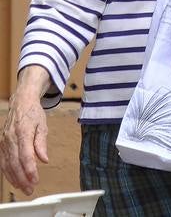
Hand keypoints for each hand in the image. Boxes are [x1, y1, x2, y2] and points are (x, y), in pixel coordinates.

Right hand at [1, 69, 52, 196]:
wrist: (20, 103)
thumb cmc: (33, 113)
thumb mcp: (43, 125)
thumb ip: (42, 143)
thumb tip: (44, 159)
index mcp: (23, 132)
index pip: (25, 154)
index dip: (29, 169)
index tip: (35, 179)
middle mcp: (11, 138)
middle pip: (15, 162)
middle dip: (22, 178)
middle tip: (31, 188)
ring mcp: (4, 142)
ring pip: (7, 164)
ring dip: (15, 178)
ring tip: (24, 188)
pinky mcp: (2, 145)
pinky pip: (3, 162)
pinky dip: (8, 173)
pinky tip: (14, 180)